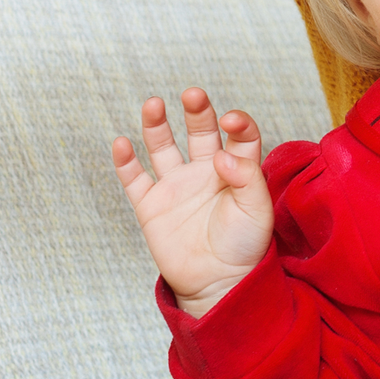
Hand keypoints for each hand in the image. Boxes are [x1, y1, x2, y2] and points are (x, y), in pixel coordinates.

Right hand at [111, 88, 272, 317]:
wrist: (219, 284)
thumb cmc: (245, 246)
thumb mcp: (257, 210)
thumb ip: (246, 178)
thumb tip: (222, 154)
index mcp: (237, 168)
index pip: (239, 134)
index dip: (237, 122)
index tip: (230, 121)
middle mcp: (206, 170)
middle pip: (201, 131)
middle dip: (197, 111)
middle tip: (193, 94)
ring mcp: (178, 186)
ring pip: (164, 148)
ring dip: (157, 125)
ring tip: (153, 103)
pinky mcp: (152, 207)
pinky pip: (135, 180)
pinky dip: (126, 162)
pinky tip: (121, 142)